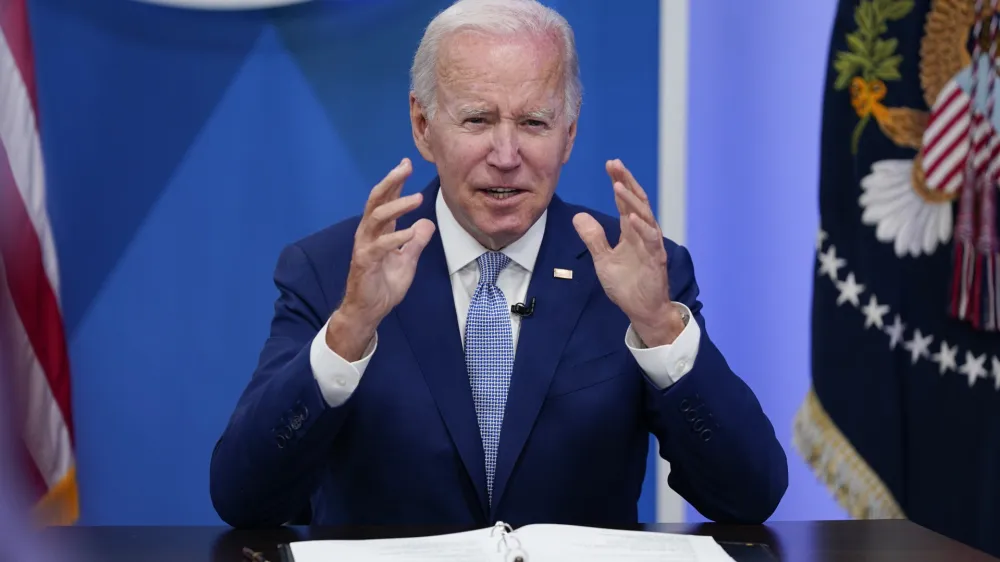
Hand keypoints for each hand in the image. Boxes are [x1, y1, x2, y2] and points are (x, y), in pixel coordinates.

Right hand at [326, 158, 435, 359]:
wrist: (368, 310)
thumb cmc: (384, 285)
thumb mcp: (407, 261)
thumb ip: (416, 241)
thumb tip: (427, 222)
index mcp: (379, 231)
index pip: (386, 200)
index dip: (396, 182)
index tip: (406, 163)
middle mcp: (369, 234)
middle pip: (376, 200)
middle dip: (391, 182)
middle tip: (405, 167)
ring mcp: (365, 246)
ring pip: (377, 218)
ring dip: (397, 206)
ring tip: (417, 198)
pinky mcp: (364, 262)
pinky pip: (380, 245)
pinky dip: (396, 237)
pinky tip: (411, 231)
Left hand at [572, 159, 684, 346]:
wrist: (642, 310)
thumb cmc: (627, 285)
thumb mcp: (603, 259)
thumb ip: (593, 238)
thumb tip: (578, 216)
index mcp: (631, 231)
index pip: (625, 202)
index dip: (619, 182)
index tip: (610, 164)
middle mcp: (643, 233)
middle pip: (637, 201)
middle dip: (626, 181)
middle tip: (615, 164)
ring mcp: (651, 245)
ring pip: (645, 216)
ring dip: (632, 201)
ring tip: (618, 186)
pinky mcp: (655, 260)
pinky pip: (650, 240)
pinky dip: (642, 228)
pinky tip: (632, 217)